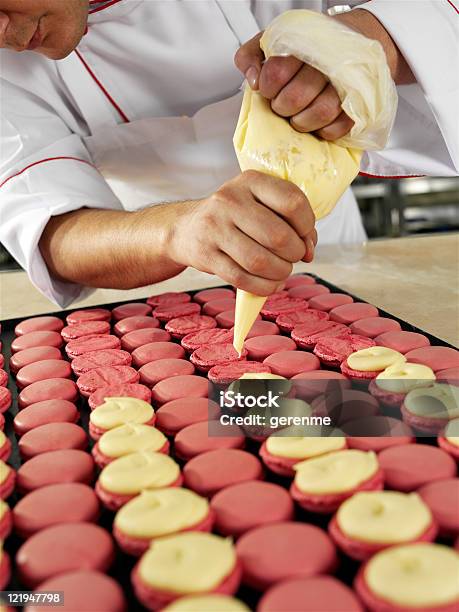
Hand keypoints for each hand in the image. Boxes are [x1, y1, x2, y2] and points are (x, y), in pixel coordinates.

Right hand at [169, 170, 316, 295]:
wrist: (187, 228)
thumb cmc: (235, 217)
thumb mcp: (259, 204)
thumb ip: (290, 220)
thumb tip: (309, 250)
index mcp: (250, 181)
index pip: (293, 202)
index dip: (307, 226)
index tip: (305, 238)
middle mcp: (230, 200)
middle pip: (278, 236)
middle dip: (295, 254)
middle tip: (293, 257)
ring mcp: (214, 228)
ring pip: (260, 261)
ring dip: (280, 273)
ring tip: (282, 271)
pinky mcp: (206, 255)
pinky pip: (242, 279)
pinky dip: (264, 287)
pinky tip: (270, 284)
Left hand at [235, 32, 353, 140]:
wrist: (350, 38)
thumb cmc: (306, 46)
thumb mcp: (270, 42)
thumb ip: (250, 56)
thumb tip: (253, 81)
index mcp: (302, 44)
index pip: (277, 73)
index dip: (268, 88)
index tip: (270, 88)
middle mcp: (327, 62)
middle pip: (296, 98)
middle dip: (283, 107)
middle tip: (283, 104)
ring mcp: (346, 83)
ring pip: (321, 112)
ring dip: (303, 121)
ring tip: (299, 115)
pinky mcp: (358, 103)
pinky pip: (340, 125)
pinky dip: (325, 130)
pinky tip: (318, 122)